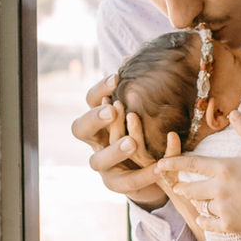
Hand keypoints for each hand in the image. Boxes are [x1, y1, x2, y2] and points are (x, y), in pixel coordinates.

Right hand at [70, 75, 165, 207]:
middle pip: (81, 129)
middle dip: (95, 118)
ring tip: (132, 143)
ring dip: (114, 150)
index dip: (99, 90)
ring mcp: (103, 165)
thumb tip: (130, 56)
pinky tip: (159, 166)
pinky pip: (126, 183)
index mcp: (100, 118)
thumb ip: (137, 88)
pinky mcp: (117, 185)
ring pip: (98, 161)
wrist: (155, 168)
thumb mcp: (146, 109)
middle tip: (113, 110)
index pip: (90, 100)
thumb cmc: (148, 130)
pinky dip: (142, 175)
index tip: (116, 77)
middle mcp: (96, 141)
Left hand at [157, 110, 240, 240]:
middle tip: (178, 185)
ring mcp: (223, 209)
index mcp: (225, 168)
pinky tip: (204, 217)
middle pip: (190, 188)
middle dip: (182, 186)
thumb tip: (234, 112)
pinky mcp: (229, 226)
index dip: (173, 163)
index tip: (160, 164)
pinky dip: (203, 220)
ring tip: (197, 198)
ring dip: (197, 202)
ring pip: (199, 205)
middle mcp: (219, 189)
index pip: (191, 164)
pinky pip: (207, 223)